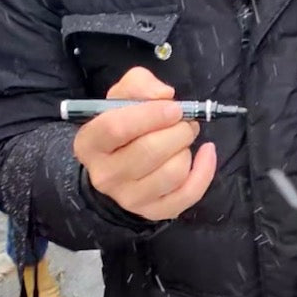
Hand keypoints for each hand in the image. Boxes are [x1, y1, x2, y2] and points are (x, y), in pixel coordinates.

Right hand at [73, 66, 216, 220]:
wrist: (116, 168)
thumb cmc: (122, 127)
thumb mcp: (122, 97)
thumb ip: (140, 84)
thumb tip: (165, 95)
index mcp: (90, 143)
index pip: (116, 127)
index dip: (151, 114)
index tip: (173, 107)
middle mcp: (105, 175)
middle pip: (149, 151)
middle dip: (177, 130)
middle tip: (185, 121)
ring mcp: (129, 198)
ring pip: (172, 172)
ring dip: (187, 149)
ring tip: (184, 138)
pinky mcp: (154, 212)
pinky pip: (189, 194)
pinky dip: (205, 171)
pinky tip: (206, 152)